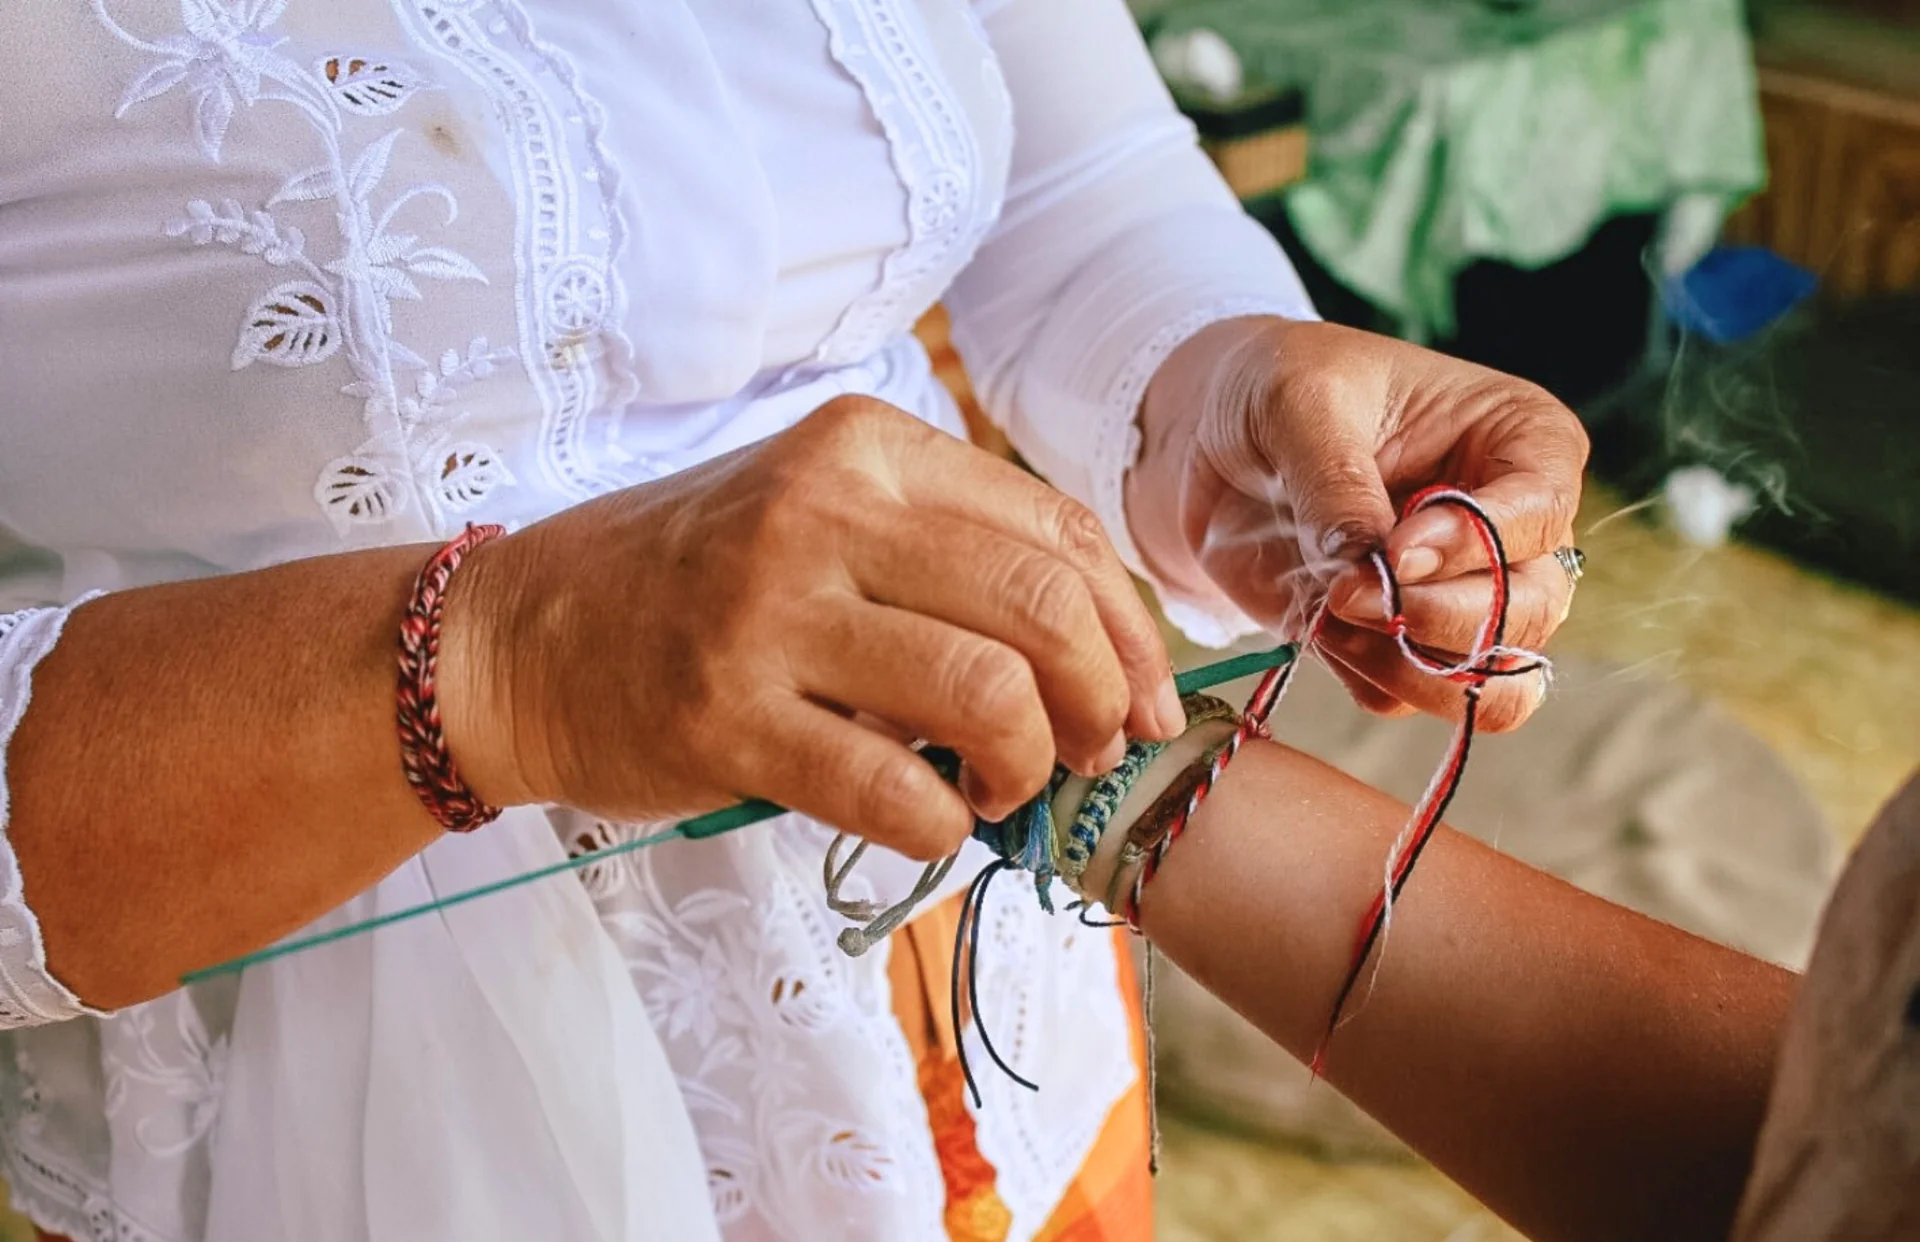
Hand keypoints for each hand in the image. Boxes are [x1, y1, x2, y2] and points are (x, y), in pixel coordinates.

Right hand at [443, 396, 1181, 858]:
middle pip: (1044, 608)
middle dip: (1104, 701)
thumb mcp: (818, 512)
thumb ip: (943, 546)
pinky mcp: (725, 718)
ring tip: (1003, 786)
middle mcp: (822, 511)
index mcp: (862, 446)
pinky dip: (944, 823)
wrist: (523, 636)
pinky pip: (893, 788)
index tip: (1149, 699)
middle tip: (1093, 753)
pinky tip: (933, 820)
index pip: (1056, 529)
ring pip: (989, 692)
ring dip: (1029, 764)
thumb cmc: (692, 580)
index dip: (1132, 628)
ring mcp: (769, 613)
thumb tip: (1102, 645)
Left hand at [1127, 317, 1588, 730]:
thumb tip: (1371, 573)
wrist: (1212, 438)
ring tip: (1329, 613)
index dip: (1475, 544)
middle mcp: (1514, 529)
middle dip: (1442, 621)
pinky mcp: (1404, 643)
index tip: (1394, 549)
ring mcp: (1465, 594)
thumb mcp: (1299, 403)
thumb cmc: (1273, 387)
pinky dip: (1366, 677)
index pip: (1540, 512)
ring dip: (1405, 666)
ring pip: (1489, 677)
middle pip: (1532, 611)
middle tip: (1348, 596)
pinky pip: (1412, 697)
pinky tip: (1318, 626)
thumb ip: (1340, 486)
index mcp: (1522, 441)